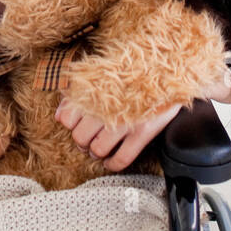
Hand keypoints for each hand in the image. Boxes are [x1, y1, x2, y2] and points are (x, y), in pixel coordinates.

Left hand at [54, 76, 230, 171]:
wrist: (170, 67)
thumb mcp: (102, 73)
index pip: (68, 119)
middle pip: (80, 138)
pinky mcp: (143, 132)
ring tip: (100, 149)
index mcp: (95, 91)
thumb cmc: (134, 70)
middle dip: (83, 141)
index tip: (79, 124)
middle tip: (89, 139)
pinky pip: (122, 159)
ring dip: (96, 153)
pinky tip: (111, 161)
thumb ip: (78, 92)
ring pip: (98, 150)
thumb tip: (61, 115)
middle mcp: (107, 107)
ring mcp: (125, 121)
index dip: (71, 125)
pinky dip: (113, 164)